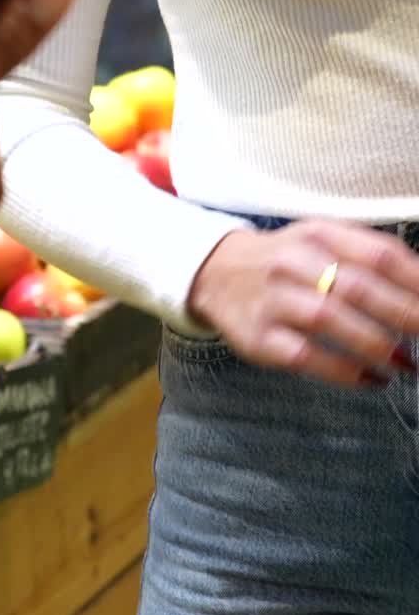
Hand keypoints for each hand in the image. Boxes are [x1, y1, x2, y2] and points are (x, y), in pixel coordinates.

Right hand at [187, 218, 418, 386]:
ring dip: (376, 345)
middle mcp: (293, 263)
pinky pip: (306, 356)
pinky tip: (371, 379)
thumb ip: (369, 257)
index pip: (379, 255)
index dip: (416, 282)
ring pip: (330, 320)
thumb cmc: (285, 261)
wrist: (215, 273)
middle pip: (358, 288)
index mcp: (319, 235)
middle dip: (404, 316)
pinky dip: (345, 372)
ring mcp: (273, 300)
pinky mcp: (258, 338)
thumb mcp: (323, 242)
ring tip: (405, 363)